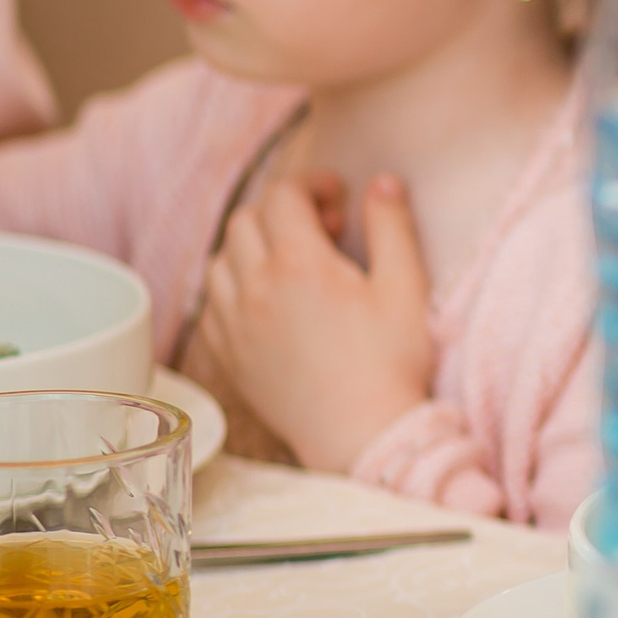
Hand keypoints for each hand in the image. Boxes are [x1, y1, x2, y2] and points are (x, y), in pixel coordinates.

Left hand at [200, 173, 434, 471]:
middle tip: (324, 229)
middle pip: (247, 220)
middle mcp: (256, 287)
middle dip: (284, 211)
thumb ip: (391, 227)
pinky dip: (234, 287)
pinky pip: (212, 303)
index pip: (284, 195)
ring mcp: (235, 323)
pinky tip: (268, 301)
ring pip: (221, 258)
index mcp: (300, 264)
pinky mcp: (229, 355)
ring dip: (253, 246)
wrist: (360, 434)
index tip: (340, 197)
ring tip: (292, 263)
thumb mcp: (405, 288)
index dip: (312, 184)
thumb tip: (383, 183)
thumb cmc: (389, 364)